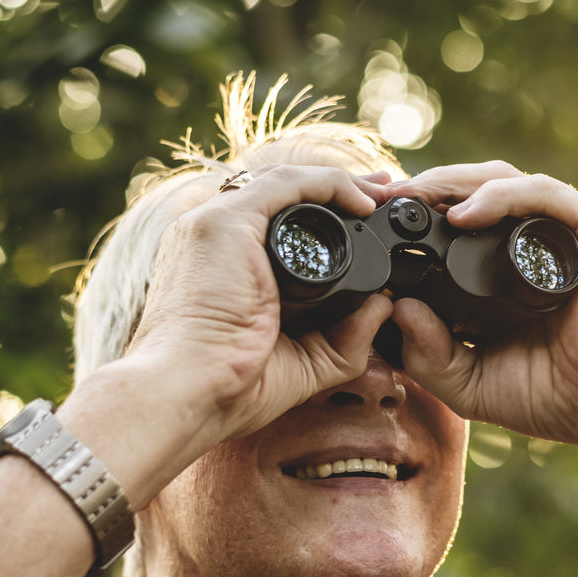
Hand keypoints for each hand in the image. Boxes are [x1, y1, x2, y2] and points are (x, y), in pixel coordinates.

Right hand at [124, 165, 394, 442]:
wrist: (190, 394)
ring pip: (287, 182)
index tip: (368, 220)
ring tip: (382, 193)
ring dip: (340, 183)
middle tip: (383, 195)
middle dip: (338, 190)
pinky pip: (286, 184)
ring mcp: (215, 224)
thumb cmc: (232, 388)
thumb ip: (349, 336)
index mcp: (223, 264)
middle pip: (284, 195)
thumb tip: (386, 305)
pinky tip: (361, 201)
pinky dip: (328, 184)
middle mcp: (214, 236)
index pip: (277, 221)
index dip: (325, 214)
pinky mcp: (225, 222)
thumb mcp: (307, 361)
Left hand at [383, 162, 577, 447]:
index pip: (459, 216)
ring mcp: (566, 231)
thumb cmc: (549, 395)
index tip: (376, 219)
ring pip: (504, 180)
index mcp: (506, 266)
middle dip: (428, 186)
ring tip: (415, 197)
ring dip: (454, 181)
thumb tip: (398, 310)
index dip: (418, 211)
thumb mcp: (468, 381)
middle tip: (385, 198)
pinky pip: (544, 195)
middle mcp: (535, 240)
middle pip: (475, 188)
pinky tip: (464, 214)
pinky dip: (500, 196)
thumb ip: (429, 355)